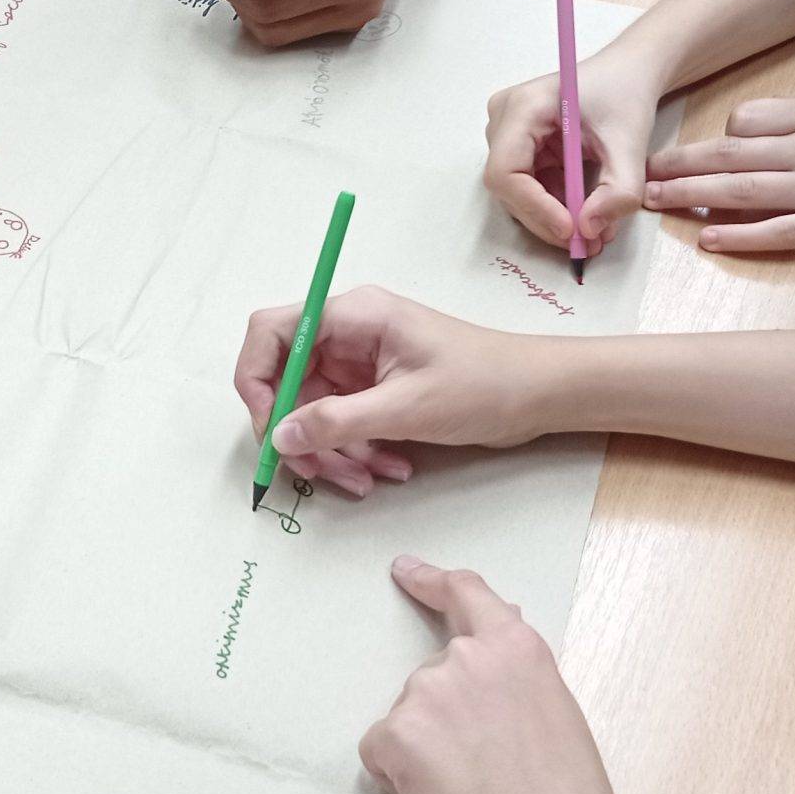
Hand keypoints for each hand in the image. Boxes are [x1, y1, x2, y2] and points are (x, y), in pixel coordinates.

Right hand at [234, 286, 564, 496]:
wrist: (537, 394)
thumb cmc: (484, 383)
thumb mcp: (407, 407)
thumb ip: (338, 421)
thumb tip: (281, 434)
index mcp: (353, 316)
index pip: (271, 333)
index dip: (257, 381)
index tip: (271, 428)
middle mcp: (348, 334)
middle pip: (286, 382)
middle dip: (300, 432)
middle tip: (318, 470)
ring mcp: (360, 363)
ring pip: (312, 411)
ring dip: (331, 450)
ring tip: (366, 477)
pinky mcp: (374, 389)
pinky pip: (341, 424)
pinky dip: (353, 451)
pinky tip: (386, 467)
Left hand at [360, 557, 622, 793]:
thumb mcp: (558, 718)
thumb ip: (518, 678)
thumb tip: (489, 650)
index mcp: (519, 648)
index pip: (467, 595)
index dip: (432, 581)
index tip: (407, 571)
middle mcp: (467, 658)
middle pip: (434, 674)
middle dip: (444, 716)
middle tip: (482, 771)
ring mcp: (426, 692)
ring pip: (408, 717)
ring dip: (424, 749)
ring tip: (468, 792)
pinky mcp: (395, 732)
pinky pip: (382, 751)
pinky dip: (398, 778)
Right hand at [482, 42, 667, 256]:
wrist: (628, 74)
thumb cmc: (625, 95)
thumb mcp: (629, 143)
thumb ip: (617, 190)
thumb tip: (588, 231)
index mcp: (523, 107)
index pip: (506, 170)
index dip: (534, 206)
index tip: (570, 230)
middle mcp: (504, 120)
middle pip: (510, 187)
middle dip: (547, 219)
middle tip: (587, 243)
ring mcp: (508, 134)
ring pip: (519, 192)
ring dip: (553, 217)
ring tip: (594, 234)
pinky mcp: (521, 148)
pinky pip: (530, 187)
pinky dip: (556, 206)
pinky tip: (586, 215)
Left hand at [642, 95, 794, 253]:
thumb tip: (739, 129)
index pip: (746, 120)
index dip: (710, 139)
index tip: (679, 157)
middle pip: (731, 156)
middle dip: (681, 165)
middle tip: (644, 175)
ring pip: (744, 189)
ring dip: (694, 194)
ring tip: (656, 199)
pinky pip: (779, 231)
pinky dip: (742, 235)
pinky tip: (708, 239)